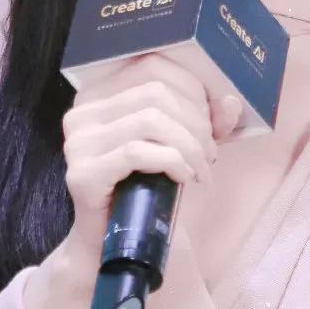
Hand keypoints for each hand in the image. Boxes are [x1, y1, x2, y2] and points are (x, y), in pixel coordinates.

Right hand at [61, 53, 242, 256]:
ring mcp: (78, 142)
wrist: (113, 243)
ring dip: (189, 145)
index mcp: (100, 94)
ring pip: (149, 120)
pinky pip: (138, 152)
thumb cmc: (145, 188)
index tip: (210, 122)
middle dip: (195, 122)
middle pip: (154, 92)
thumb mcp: (180, 146)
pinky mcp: (82, 173)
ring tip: (201, 169)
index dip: (191, 89)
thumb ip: (205, 121)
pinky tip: (184, 178)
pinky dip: (172, 162)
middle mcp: (82, 112)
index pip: (152, 66)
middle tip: (209, 153)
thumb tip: (231, 101)